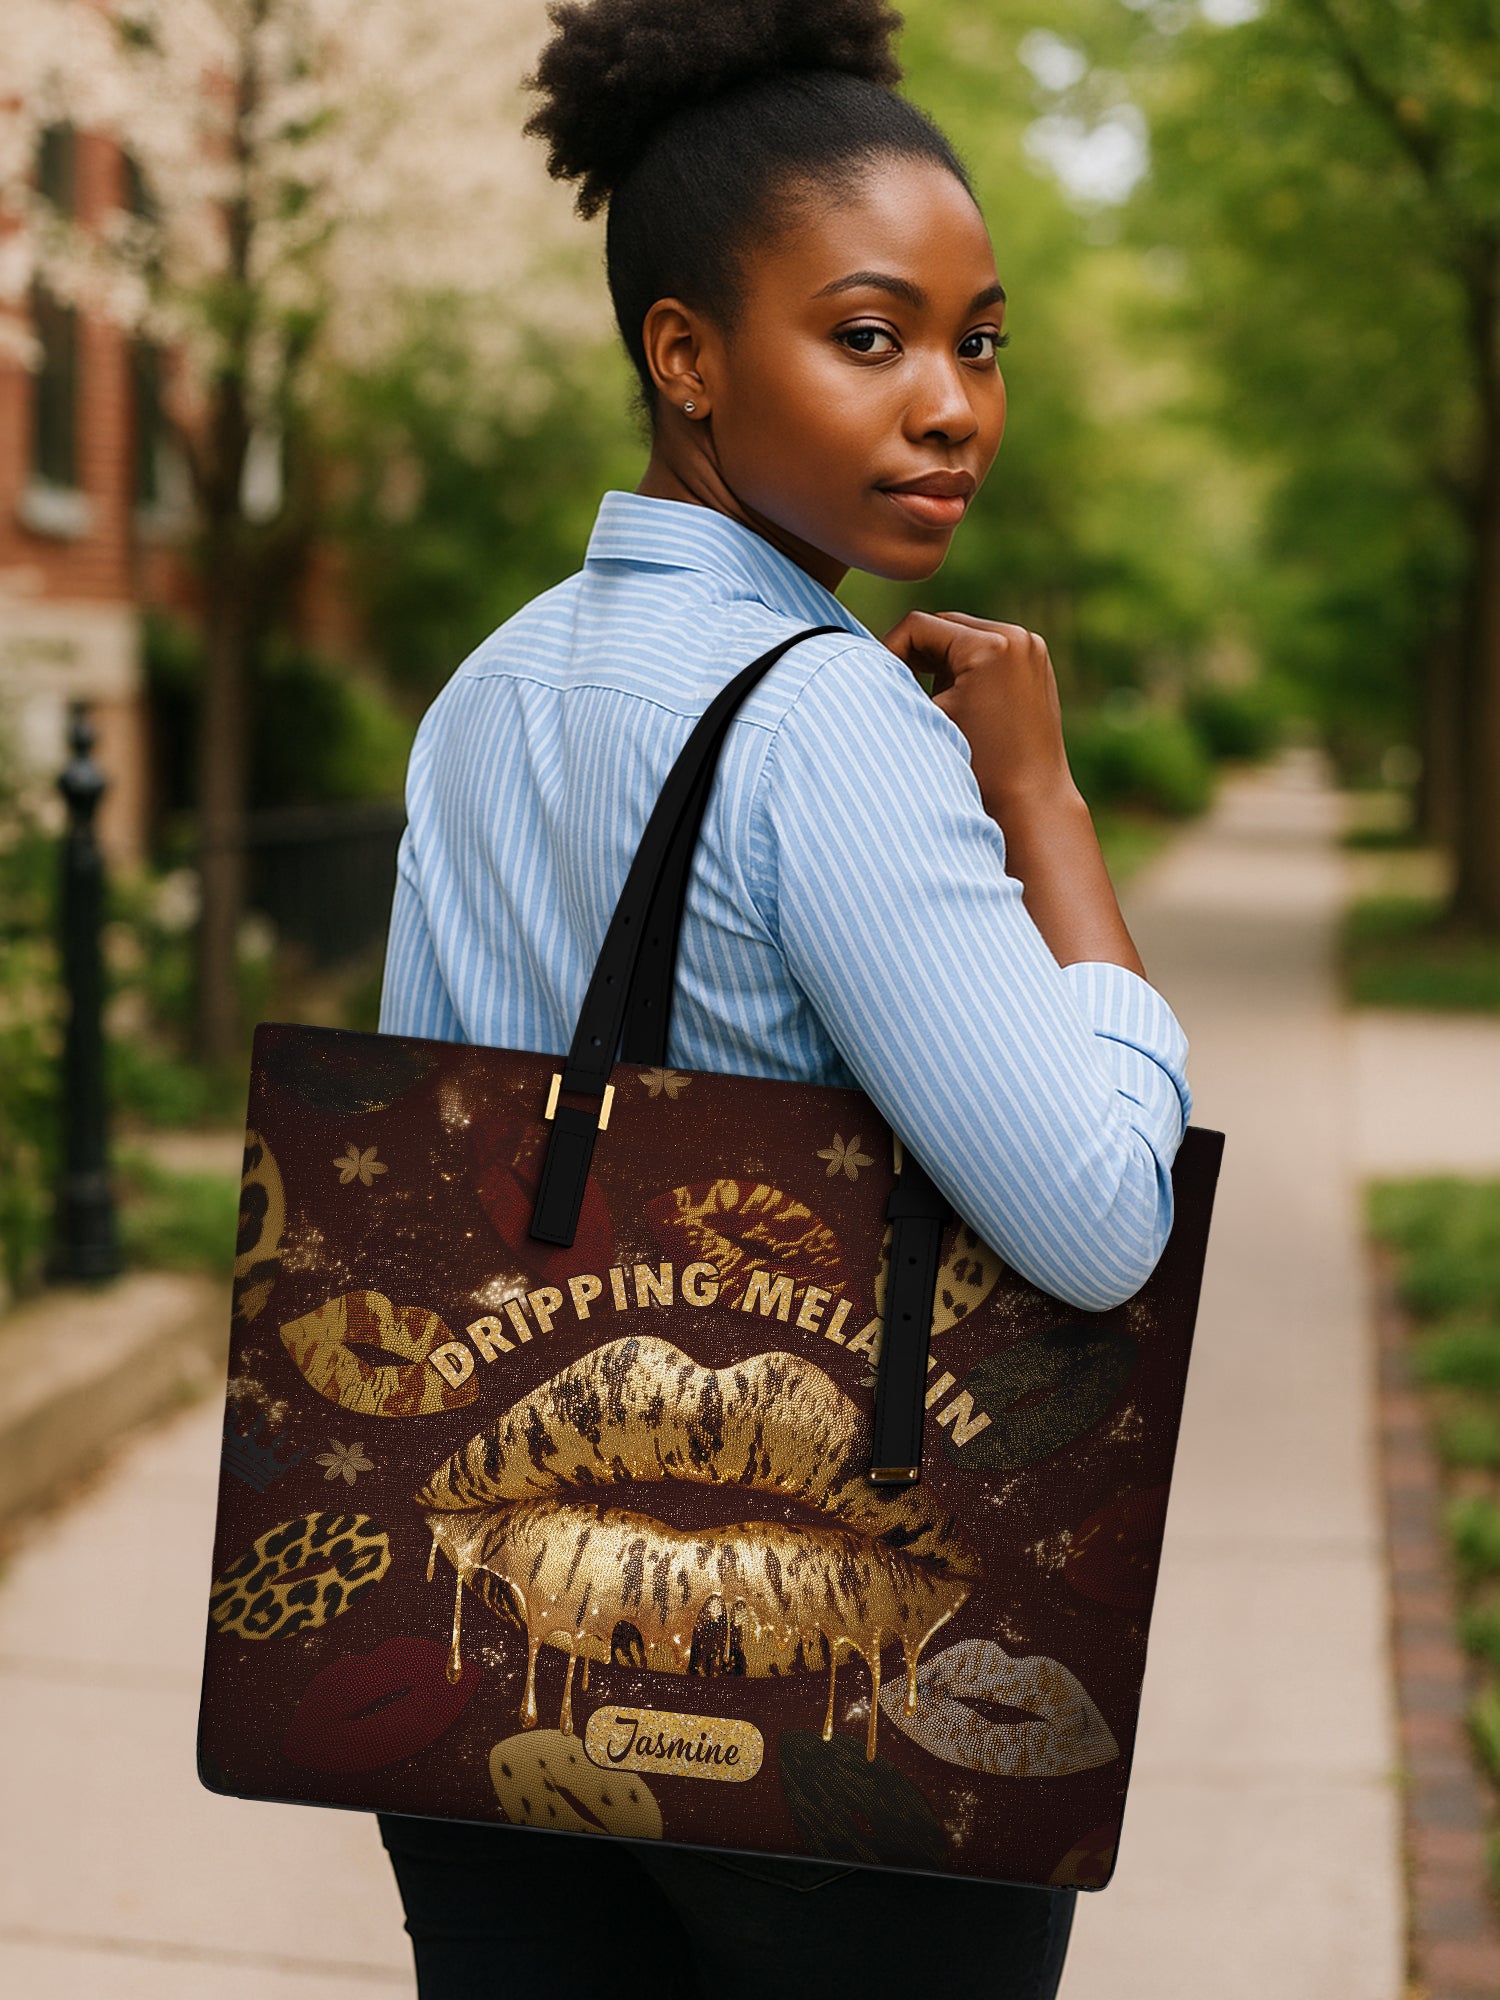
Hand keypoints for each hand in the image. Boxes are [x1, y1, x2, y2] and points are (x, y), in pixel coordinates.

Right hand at [881, 609, 1146, 977]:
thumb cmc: (975, 771)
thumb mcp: (927, 721)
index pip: (917, 626)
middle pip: (942, 626)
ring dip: (940, 659)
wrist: (1030, 804)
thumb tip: (862, 658)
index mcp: (989, 647)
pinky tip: (955, 701)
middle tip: (896, 688)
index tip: (876, 682)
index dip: (888, 650)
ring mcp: (1032, 648)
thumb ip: (898, 682)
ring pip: (964, 637)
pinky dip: (966, 667)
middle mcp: (1016, 638)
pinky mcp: (1037, 662)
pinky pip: (988, 650)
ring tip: (926, 699)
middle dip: (915, 654)